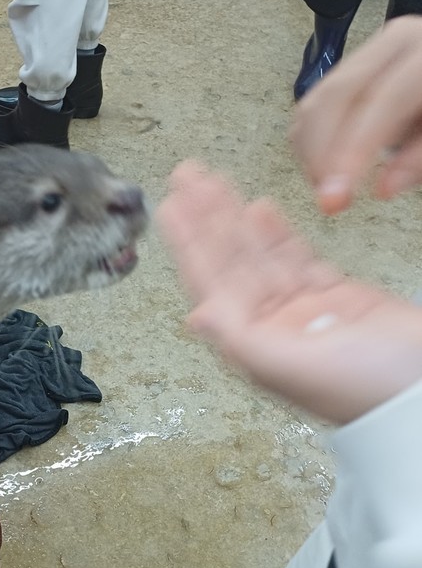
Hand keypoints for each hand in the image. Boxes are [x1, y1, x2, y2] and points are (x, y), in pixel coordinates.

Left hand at [157, 162, 421, 422]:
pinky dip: (276, 233)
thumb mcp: (290, 366)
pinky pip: (296, 257)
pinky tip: (257, 207)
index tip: (171, 207)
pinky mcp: (336, 295)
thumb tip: (197, 316)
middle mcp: (272, 326)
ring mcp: (304, 309)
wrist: (421, 391)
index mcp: (255, 345)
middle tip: (185, 176)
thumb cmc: (362, 388)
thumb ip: (241, 338)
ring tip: (212, 182)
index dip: (190, 244)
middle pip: (231, 262)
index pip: (212, 284)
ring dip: (235, 218)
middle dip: (208, 219)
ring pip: (260, 254)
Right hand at [292, 17, 421, 214]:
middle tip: (326, 199)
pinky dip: (307, 146)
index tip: (338, 194)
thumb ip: (418, 159)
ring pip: (315, 103)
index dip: (356, 148)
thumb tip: (384, 188)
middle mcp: (390, 45)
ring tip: (328, 189)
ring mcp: (360, 56)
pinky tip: (322, 170)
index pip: (385, 100)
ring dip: (311, 154)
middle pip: (337, 95)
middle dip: (322, 153)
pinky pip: (308, 110)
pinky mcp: (338, 73)